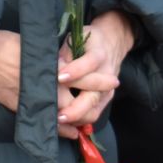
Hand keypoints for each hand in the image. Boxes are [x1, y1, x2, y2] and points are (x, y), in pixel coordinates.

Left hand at [56, 11, 135, 137]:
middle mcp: (106, 74)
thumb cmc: (87, 42)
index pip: (89, 64)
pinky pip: (94, 114)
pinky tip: (65, 123)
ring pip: (94, 110)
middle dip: (76, 108)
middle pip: (94, 95)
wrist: (110, 44)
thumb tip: (52, 69)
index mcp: (98, 55)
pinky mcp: (106, 99)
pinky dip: (80, 121)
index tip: (59, 77)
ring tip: (58, 121)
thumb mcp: (76, 39)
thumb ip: (64, 54)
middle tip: (58, 114)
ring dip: (76, 118)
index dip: (75, 71)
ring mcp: (108, 90)